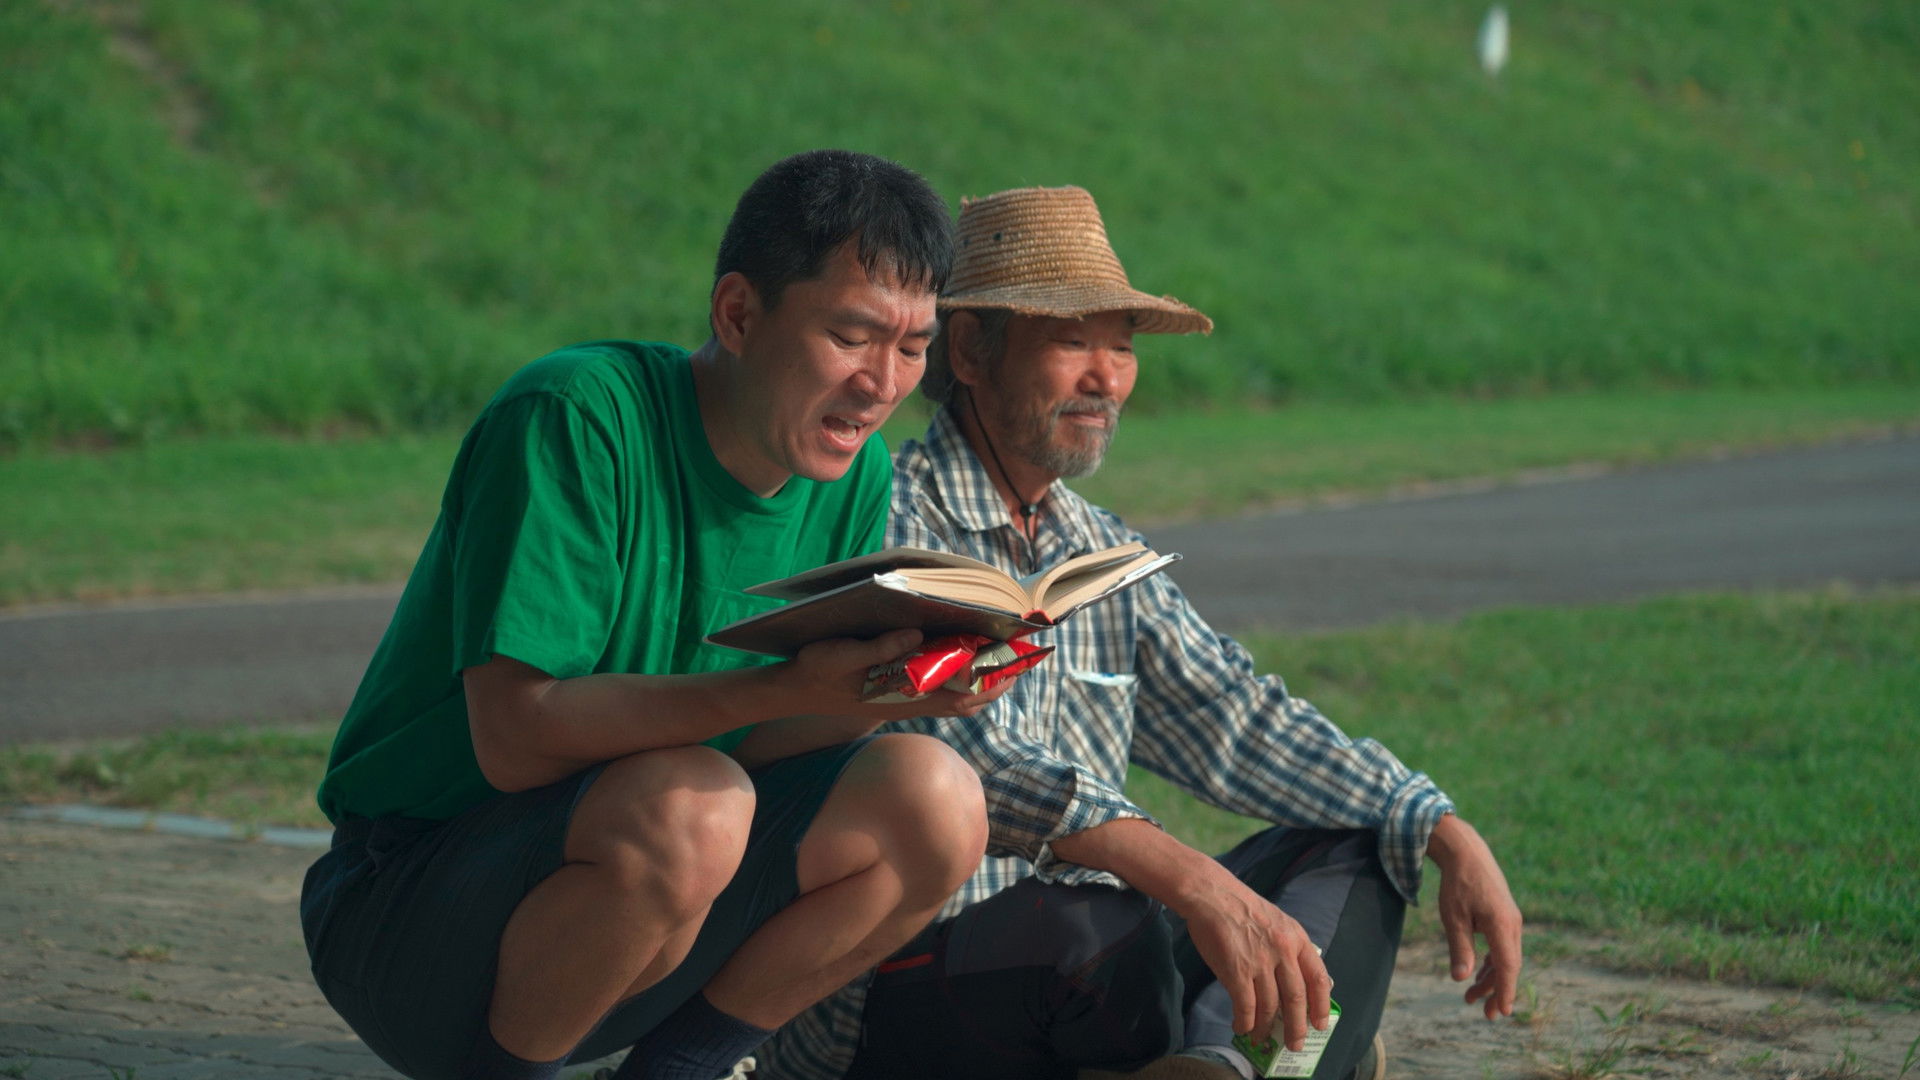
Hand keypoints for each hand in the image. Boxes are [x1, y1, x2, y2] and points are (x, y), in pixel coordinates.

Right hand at [778, 629, 1014, 726]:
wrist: (795, 691)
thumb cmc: (816, 671)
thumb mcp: (841, 655)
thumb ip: (879, 648)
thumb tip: (917, 634)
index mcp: (903, 696)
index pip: (962, 695)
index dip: (993, 680)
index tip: (1015, 661)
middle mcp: (911, 704)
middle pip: (970, 700)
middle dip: (998, 680)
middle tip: (1019, 654)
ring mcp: (907, 702)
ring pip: (958, 698)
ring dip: (982, 680)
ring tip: (999, 653)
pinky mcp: (899, 697)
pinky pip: (941, 693)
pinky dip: (961, 679)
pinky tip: (963, 657)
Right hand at [1181, 871, 1331, 1051]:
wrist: (1212, 895)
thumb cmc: (1243, 908)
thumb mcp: (1278, 922)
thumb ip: (1289, 949)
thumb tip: (1294, 984)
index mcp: (1296, 939)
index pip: (1317, 978)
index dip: (1321, 1005)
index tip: (1320, 1025)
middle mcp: (1283, 951)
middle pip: (1295, 998)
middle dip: (1296, 1026)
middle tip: (1294, 1044)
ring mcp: (1260, 962)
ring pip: (1269, 1006)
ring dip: (1265, 1027)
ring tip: (1261, 1037)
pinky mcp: (1236, 970)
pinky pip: (1245, 1006)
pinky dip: (1245, 1021)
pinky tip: (1242, 1028)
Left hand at [1428, 815, 1523, 1018]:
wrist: (1467, 853)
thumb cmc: (1457, 884)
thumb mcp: (1453, 917)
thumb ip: (1460, 948)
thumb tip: (1461, 979)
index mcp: (1502, 925)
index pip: (1508, 966)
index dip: (1505, 991)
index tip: (1502, 1012)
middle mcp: (1513, 925)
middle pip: (1508, 966)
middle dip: (1497, 991)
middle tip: (1484, 1014)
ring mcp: (1511, 921)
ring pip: (1506, 958)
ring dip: (1492, 978)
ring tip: (1472, 997)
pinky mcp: (1504, 918)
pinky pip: (1502, 947)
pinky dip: (1492, 963)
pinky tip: (1479, 974)